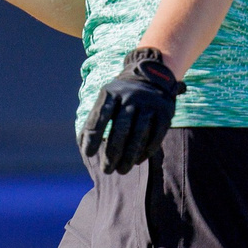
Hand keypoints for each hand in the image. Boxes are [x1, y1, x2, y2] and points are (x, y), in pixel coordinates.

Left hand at [80, 47, 182, 172]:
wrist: (151, 76)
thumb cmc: (120, 96)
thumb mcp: (106, 100)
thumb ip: (94, 119)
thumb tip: (83, 145)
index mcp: (110, 93)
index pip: (99, 118)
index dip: (92, 138)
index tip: (88, 154)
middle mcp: (130, 97)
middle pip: (120, 130)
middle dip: (112, 153)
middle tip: (106, 170)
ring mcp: (149, 104)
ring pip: (138, 135)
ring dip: (128, 156)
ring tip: (121, 170)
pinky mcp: (164, 112)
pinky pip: (155, 136)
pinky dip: (145, 151)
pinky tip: (137, 161)